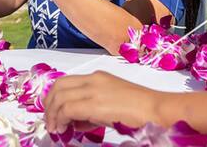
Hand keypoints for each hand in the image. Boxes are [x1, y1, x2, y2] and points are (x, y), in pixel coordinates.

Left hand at [44, 71, 168, 133]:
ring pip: (60, 97)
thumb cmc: (141, 110)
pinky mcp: (95, 104)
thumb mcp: (112, 106)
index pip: (66, 82)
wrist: (157, 109)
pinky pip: (68, 109)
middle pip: (58, 87)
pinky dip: (61, 119)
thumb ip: (92, 111)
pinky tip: (63, 129)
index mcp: (98, 77)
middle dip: (49, 105)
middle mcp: (93, 79)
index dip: (54, 97)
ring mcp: (94, 90)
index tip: (53, 114)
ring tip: (55, 128)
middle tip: (50, 122)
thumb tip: (76, 122)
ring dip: (53, 114)